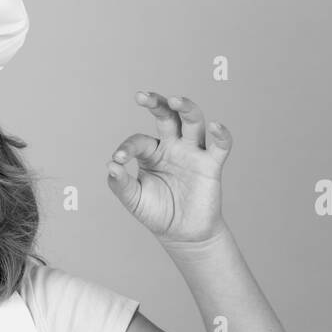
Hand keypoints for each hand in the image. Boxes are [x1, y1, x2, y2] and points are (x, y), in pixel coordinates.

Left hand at [106, 92, 231, 246]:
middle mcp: (172, 147)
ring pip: (192, 121)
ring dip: (186, 108)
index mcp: (151, 153)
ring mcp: (192, 153)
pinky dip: (221, 134)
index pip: (138, 141)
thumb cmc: (157, 212)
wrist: (182, 234)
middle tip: (142, 96)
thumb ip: (120, 184)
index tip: (119, 160)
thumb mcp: (133, 200)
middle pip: (167, 116)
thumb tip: (111, 166)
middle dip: (156, 103)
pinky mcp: (211, 164)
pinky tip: (215, 126)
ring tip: (175, 100)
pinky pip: (220, 145)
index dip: (127, 147)